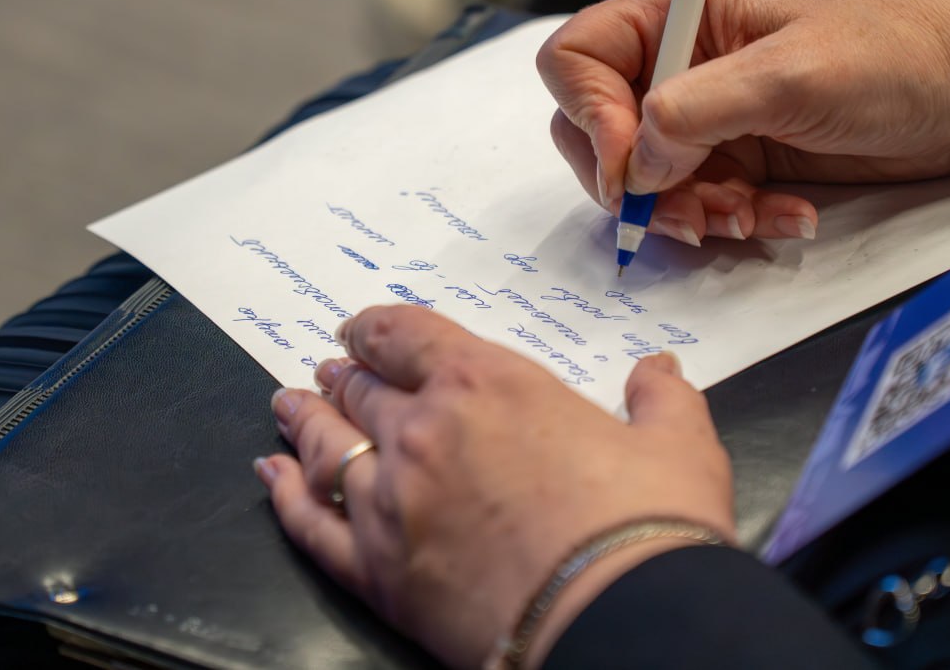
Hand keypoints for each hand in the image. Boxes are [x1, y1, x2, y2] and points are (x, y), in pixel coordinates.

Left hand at [254, 305, 733, 668]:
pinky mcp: (374, 570)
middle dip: (344, 374)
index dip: (375, 327)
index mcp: (488, 384)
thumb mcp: (679, 446)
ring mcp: (389, 501)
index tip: (359, 330)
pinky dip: (284, 495)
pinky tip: (270, 476)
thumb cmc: (650, 524)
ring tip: (287, 403)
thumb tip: (662, 367)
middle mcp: (423, 431)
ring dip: (304, 418)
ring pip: (326, 446)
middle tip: (330, 369)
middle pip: (363, 389)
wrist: (619, 621)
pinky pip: (310, 523)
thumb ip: (662, 397)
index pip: (407, 335)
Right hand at [538, 0, 949, 244]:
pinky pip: (697, 202)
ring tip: (747, 219)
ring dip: (688, 212)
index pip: (577, 59)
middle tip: (684, 213)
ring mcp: (705, 114)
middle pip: (595, 129)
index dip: (587, 116)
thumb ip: (695, 111)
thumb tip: (633, 162)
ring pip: (644, 180)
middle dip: (635, 182)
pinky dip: (730, 221)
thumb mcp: (790, 76)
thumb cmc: (892, 53)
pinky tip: (783, 218)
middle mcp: (676, 63)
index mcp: (675, 15)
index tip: (628, 167)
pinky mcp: (734, 157)